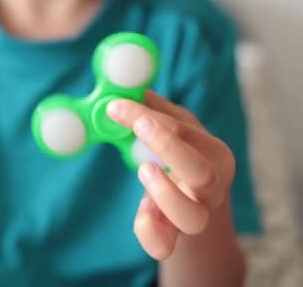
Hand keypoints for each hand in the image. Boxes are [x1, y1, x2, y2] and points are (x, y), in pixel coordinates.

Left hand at [107, 90, 235, 259]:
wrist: (197, 205)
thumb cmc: (185, 160)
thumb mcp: (178, 131)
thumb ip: (158, 111)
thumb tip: (129, 85)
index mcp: (213, 154)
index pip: (185, 131)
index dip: (149, 116)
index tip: (117, 106)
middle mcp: (211, 187)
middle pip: (201, 173)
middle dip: (167, 146)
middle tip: (137, 127)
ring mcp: (196, 215)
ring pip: (190, 217)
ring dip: (164, 193)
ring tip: (143, 170)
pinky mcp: (176, 238)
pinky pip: (164, 245)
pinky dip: (149, 230)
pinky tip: (140, 210)